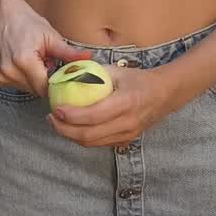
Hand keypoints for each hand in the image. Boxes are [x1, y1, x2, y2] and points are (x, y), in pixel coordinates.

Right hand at [0, 0, 90, 96]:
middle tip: (46, 63)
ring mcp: (1, 76)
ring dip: (34, 79)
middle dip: (46, 80)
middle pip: (37, 90)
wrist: (1, 15)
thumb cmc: (24, 22)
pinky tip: (23, 64)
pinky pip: (17, 85)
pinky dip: (23, 77)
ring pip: (27, 89)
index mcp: (24, 61)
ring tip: (34, 61)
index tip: (62, 79)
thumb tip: (88, 59)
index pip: (46, 88)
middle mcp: (10, 71)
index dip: (57, 85)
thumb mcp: (50, 36)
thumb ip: (69, 53)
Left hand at [48, 66, 174, 147]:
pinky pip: (99, 143)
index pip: (93, 116)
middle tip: (51, 118)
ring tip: (58, 123)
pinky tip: (74, 128)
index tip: (56, 109)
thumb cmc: (139, 80)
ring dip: (71, 136)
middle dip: (64, 130)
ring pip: (92, 143)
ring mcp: (127, 135)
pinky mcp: (125, 141)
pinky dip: (83, 138)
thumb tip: (67, 74)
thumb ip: (93, 74)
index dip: (71, 116)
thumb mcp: (117, 71)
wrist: (164, 95)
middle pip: (88, 135)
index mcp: (125, 103)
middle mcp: (127, 123)